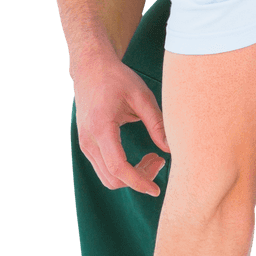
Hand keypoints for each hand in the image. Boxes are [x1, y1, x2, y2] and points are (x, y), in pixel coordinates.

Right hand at [73, 58, 169, 195]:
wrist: (90, 67)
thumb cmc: (116, 78)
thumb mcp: (141, 97)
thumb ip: (157, 124)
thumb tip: (170, 149)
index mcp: (101, 127)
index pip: (118, 167)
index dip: (138, 182)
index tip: (156, 189)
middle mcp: (88, 140)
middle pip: (113, 178)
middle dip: (139, 178)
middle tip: (159, 161)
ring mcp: (84, 144)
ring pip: (108, 178)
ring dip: (132, 176)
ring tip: (153, 158)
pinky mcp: (87, 145)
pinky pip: (104, 169)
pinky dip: (124, 171)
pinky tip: (140, 158)